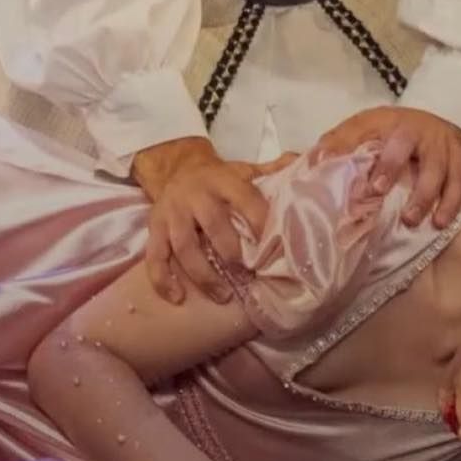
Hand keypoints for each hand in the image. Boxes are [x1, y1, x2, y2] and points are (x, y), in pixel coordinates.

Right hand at [131, 137, 293, 303]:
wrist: (176, 169)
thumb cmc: (219, 179)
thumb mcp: (244, 170)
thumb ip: (272, 172)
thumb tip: (306, 163)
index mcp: (223, 180)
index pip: (245, 199)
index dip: (260, 222)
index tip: (274, 248)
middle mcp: (195, 195)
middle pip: (213, 224)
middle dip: (231, 253)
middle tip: (248, 276)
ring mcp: (172, 213)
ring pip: (184, 246)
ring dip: (203, 275)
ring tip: (223, 296)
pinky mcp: (154, 228)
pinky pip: (154, 256)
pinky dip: (162, 280)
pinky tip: (178, 297)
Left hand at [311, 106, 460, 228]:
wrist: (435, 125)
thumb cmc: (391, 134)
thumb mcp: (364, 130)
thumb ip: (340, 143)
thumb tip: (313, 162)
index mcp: (384, 120)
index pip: (362, 128)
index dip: (347, 144)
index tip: (331, 165)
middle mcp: (413, 127)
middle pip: (402, 144)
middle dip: (390, 166)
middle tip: (377, 190)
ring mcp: (440, 141)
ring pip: (435, 167)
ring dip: (423, 195)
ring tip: (410, 220)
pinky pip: (459, 181)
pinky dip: (451, 202)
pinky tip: (440, 221)